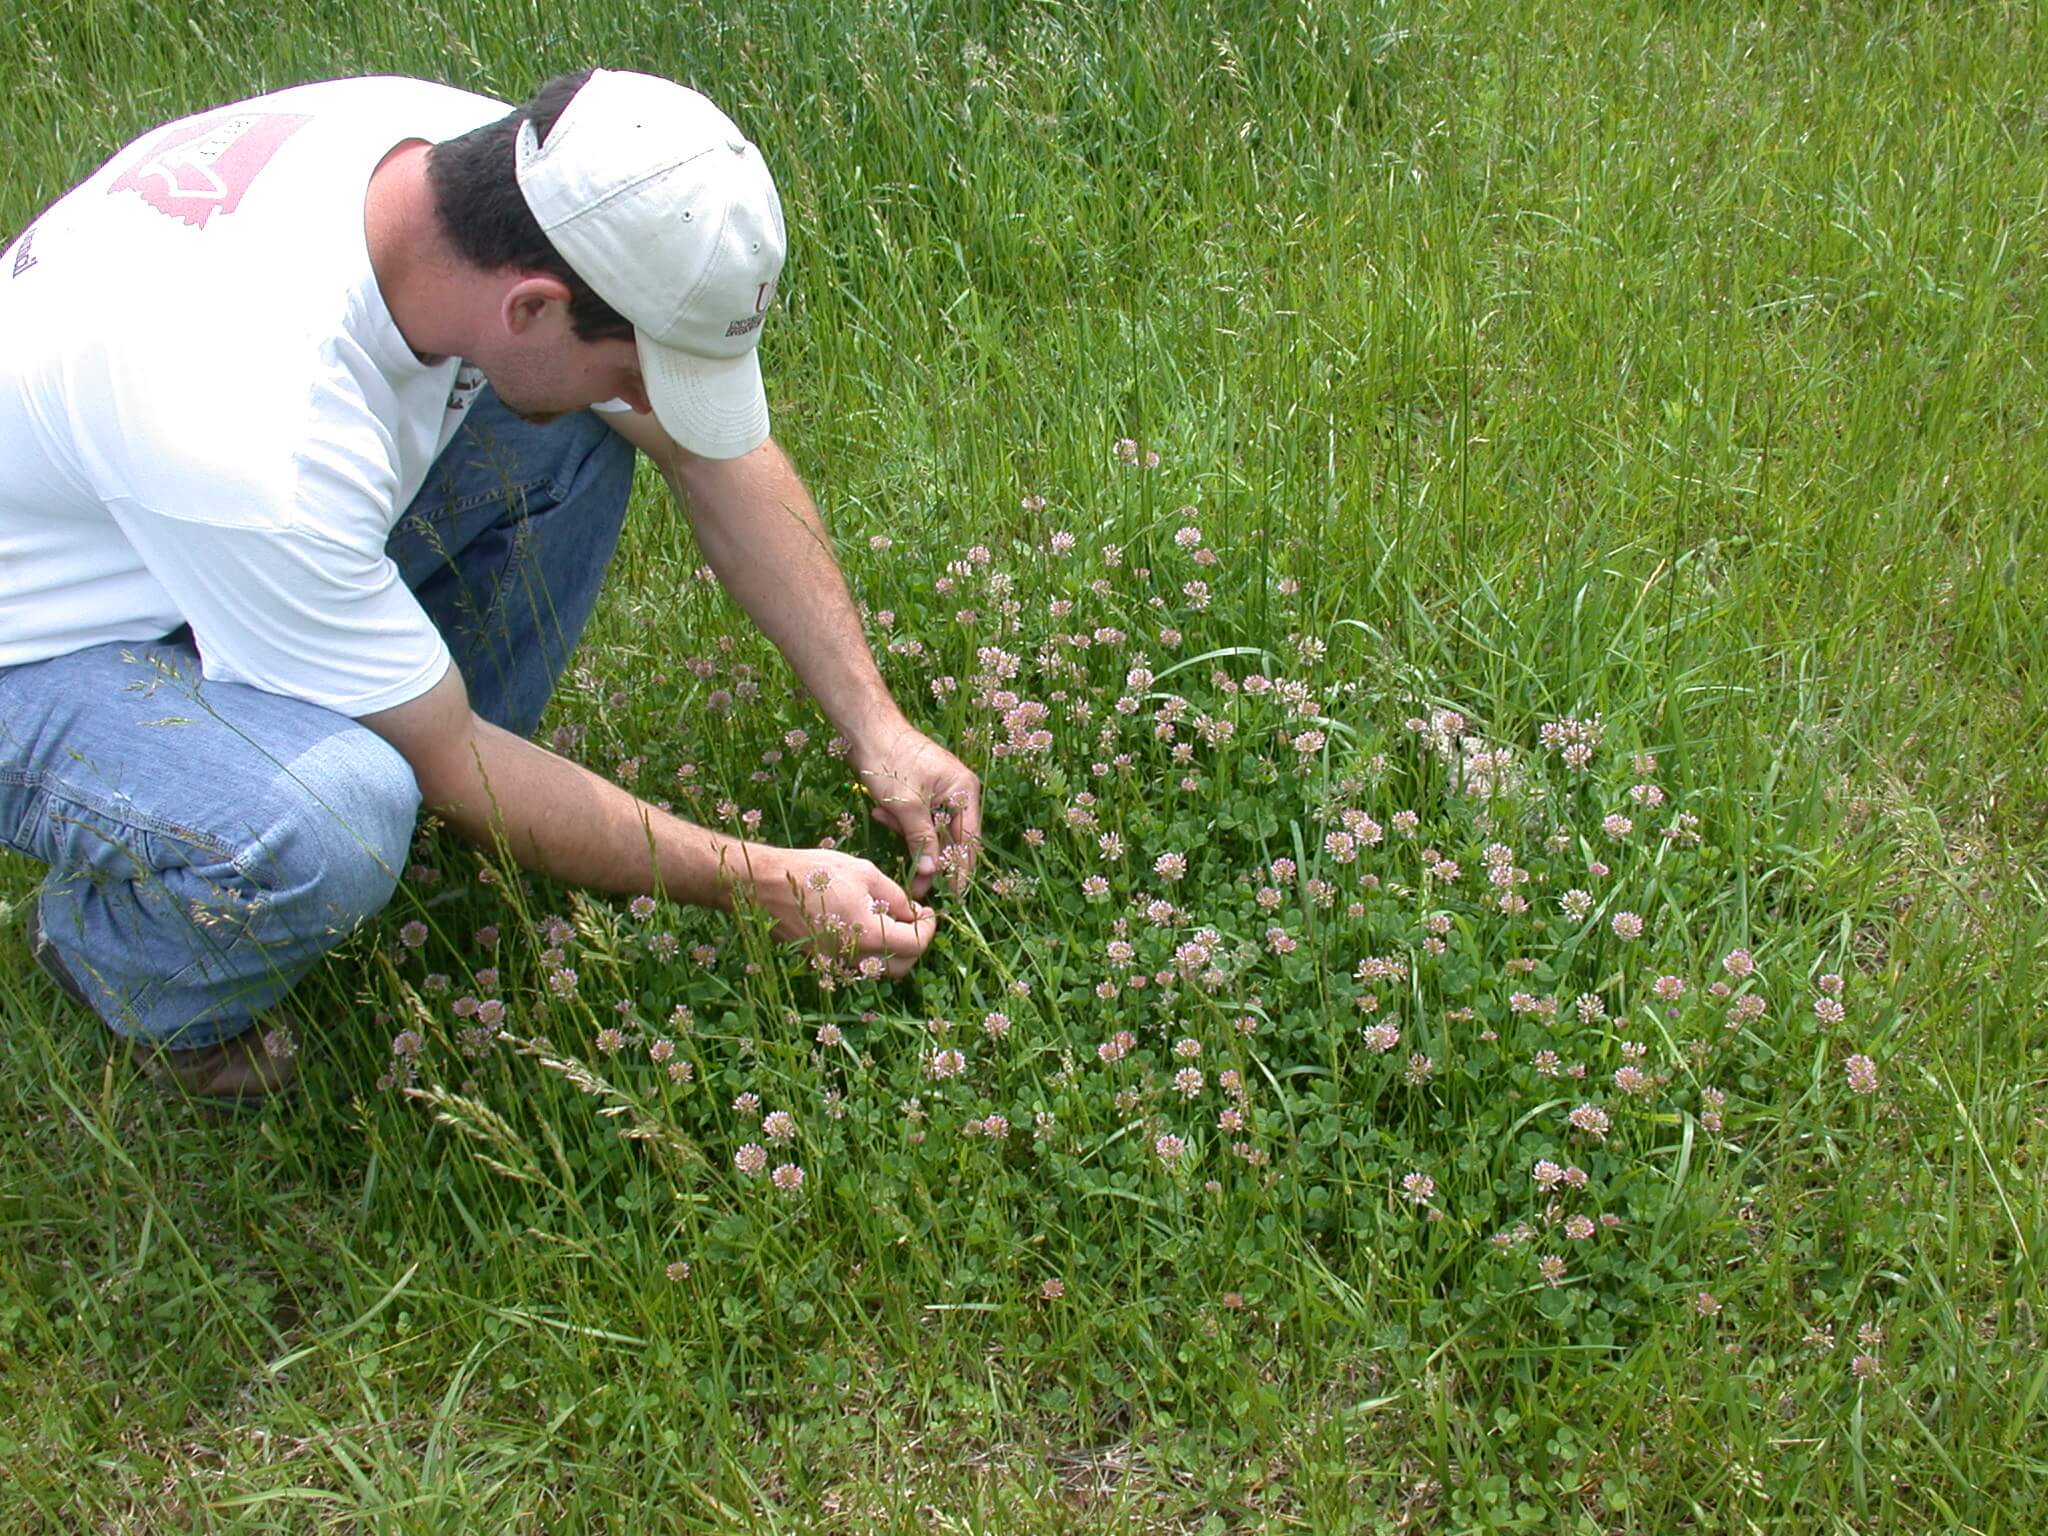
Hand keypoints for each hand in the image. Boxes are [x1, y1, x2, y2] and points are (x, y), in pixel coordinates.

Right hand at [750, 846, 936, 979]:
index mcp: (868, 934)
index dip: (929, 927)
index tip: (927, 911)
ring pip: (877, 969)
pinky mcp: (820, 961)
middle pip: (901, 966)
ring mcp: (834, 963)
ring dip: (890, 951)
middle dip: (914, 944)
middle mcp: (853, 957)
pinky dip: (866, 951)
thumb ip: (896, 897)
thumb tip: (912, 913)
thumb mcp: (864, 872)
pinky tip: (861, 925)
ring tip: (886, 920)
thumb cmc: (814, 871)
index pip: (916, 944)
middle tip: (912, 918)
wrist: (765, 884)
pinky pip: (854, 964)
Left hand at [850, 724, 982, 897]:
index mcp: (964, 791)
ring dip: (908, 834)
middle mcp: (958, 792)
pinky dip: (900, 821)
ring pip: (930, 830)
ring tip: (885, 820)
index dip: (961, 869)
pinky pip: (916, 818)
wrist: (866, 729)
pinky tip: (880, 812)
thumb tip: (932, 873)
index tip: (955, 896)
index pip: (968, 840)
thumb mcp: (907, 806)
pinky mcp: (921, 792)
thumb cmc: (891, 761)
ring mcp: (940, 792)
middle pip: (950, 837)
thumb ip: (922, 840)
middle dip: (929, 857)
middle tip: (917, 886)